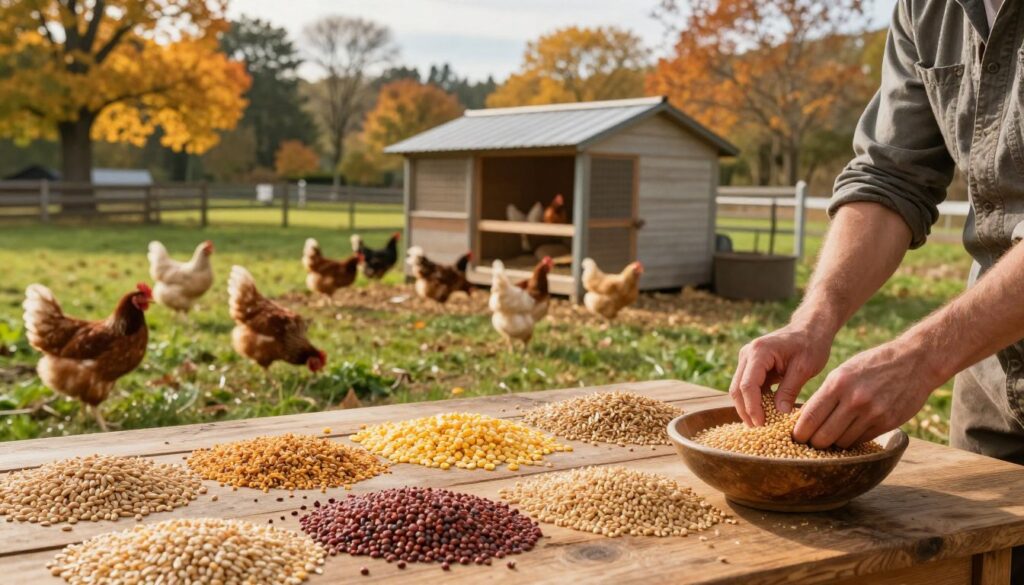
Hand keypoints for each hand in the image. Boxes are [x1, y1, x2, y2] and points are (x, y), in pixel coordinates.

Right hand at [729, 324, 832, 425]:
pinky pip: (747, 386)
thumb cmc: (810, 345)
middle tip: (758, 429)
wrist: (810, 328)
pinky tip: (763, 413)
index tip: (761, 424)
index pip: (747, 385)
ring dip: (747, 407)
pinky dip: (753, 400)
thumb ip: (789, 390)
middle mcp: (747, 354)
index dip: (752, 407)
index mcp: (759, 352)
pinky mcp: (751, 365)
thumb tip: (779, 414)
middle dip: (746, 410)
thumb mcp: (804, 368)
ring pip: (738, 389)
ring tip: (760, 425)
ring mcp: (747, 359)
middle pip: (737, 388)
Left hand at [793, 340, 941, 448]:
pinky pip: (861, 441)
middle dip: (813, 443)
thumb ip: (827, 394)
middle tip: (811, 442)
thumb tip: (806, 418)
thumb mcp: (844, 371)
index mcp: (838, 383)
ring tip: (830, 438)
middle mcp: (854, 399)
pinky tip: (849, 435)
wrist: (915, 361)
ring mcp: (872, 413)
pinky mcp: (887, 423)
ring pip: (842, 442)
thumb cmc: (873, 365)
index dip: (799, 432)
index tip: (795, 437)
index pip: (810, 417)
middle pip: (823, 436)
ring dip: (834, 444)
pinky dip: (852, 441)